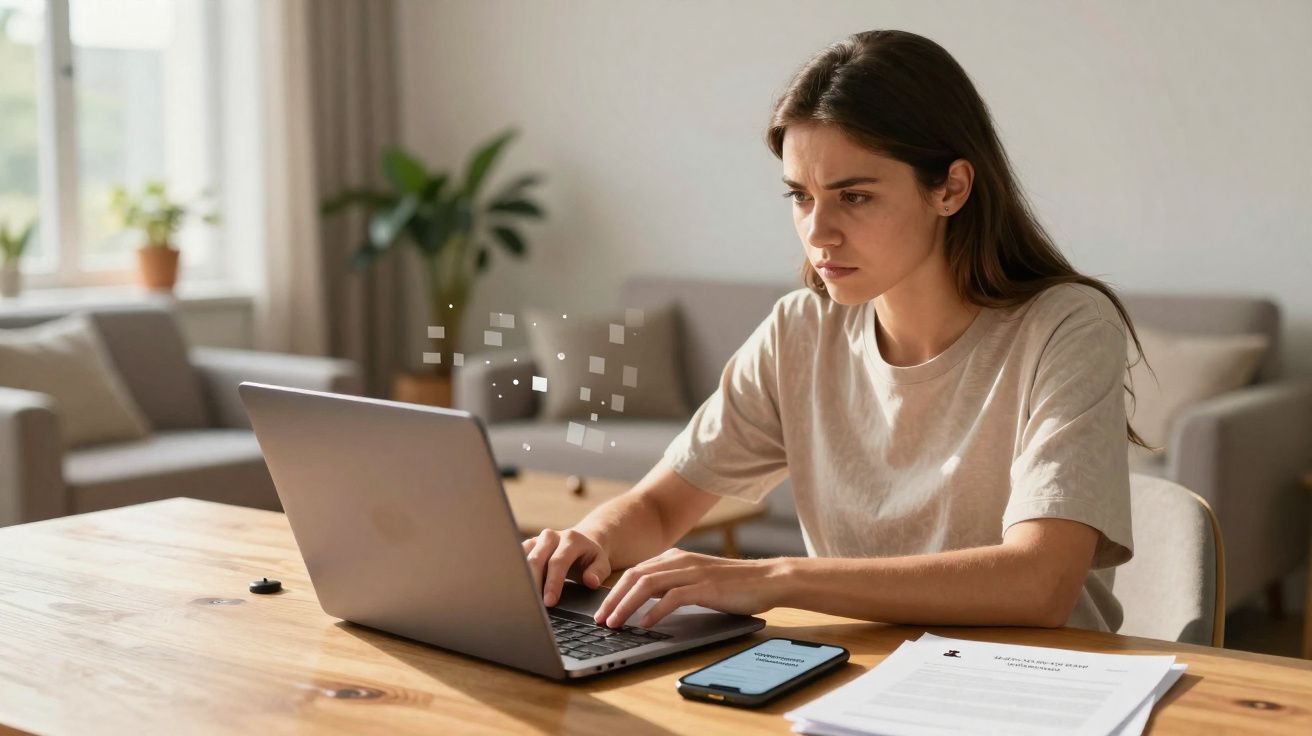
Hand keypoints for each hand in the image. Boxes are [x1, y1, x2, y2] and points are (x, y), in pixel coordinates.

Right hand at [521, 528, 610, 606]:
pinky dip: (516, 574)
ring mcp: (537, 540)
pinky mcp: (528, 546)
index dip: (553, 583)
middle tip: (533, 605)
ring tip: (523, 599)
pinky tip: (517, 589)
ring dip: (521, 579)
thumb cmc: (590, 557)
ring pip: (523, 559)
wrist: (581, 542)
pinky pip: (517, 559)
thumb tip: (590, 581)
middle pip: (536, 559)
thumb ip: (598, 572)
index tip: (549, 602)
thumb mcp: (601, 563)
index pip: (558, 562)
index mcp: (571, 539)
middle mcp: (551, 536)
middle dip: (533, 584)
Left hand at [592, 548, 783, 629]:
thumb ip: (674, 585)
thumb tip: (646, 603)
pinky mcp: (706, 587)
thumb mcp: (698, 579)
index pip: (635, 572)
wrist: (768, 579)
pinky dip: (655, 611)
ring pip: (647, 585)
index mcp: (676, 558)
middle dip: (613, 599)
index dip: (614, 591)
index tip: (602, 610)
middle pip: (635, 577)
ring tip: (614, 623)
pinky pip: (672, 597)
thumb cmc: (734, 584)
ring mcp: (692, 572)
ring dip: (626, 605)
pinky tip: (645, 624)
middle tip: (599, 619)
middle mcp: (680, 561)